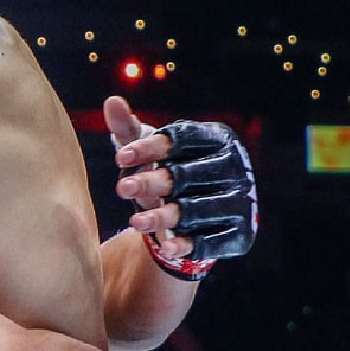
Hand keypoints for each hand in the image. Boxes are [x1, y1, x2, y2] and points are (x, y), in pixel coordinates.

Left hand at [106, 99, 258, 278]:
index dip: (151, 148)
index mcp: (217, 140)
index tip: (120, 158)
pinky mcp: (237, 235)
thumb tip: (110, 102)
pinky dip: (186, 245)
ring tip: (135, 222)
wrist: (193, 215)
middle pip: (187, 175)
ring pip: (196, 210)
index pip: (182, 140)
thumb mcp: (147, 150)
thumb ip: (129, 129)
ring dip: (164, 216)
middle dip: (152, 182)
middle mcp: (234, 168)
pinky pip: (210, 242)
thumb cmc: (167, 171)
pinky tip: (165, 248)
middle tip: (120, 188)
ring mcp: (239, 202)